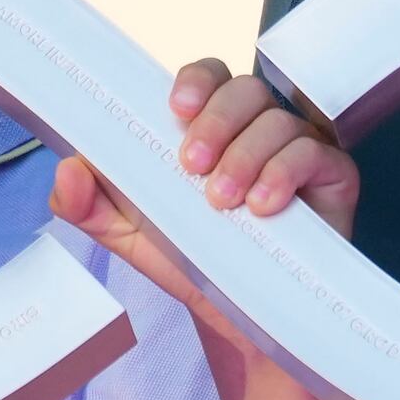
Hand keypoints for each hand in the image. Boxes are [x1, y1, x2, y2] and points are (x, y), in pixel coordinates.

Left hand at [53, 60, 357, 336]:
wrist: (245, 323)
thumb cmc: (193, 262)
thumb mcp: (130, 236)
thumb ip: (89, 204)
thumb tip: (67, 170)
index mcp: (212, 126)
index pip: (209, 76)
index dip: (196, 82)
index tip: (176, 110)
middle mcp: (257, 128)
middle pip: (246, 89)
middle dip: (216, 124)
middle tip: (192, 169)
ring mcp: (299, 148)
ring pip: (278, 120)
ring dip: (245, 157)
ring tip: (223, 205)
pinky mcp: (333, 175)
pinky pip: (315, 152)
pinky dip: (285, 174)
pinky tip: (263, 208)